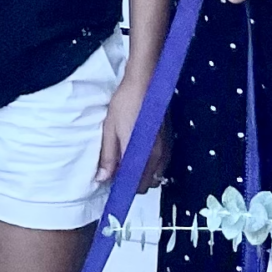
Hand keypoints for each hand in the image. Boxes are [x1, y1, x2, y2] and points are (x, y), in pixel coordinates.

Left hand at [95, 68, 168, 188]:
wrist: (145, 83)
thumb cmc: (125, 104)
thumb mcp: (110, 130)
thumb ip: (108, 156)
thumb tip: (103, 179)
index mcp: (142, 154)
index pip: (136, 185)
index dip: (123, 188)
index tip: (112, 184)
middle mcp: (157, 156)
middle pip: (147, 183)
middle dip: (133, 183)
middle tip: (116, 172)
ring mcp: (165, 149)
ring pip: (156, 175)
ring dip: (142, 175)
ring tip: (126, 163)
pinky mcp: (168, 142)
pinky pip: (161, 164)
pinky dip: (150, 166)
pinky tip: (138, 155)